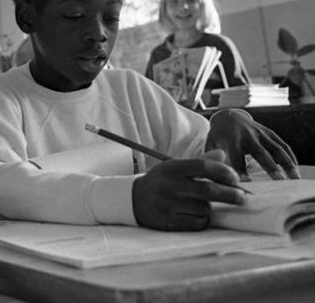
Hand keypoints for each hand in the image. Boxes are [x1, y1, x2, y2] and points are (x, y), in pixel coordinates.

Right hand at [132, 150, 246, 230]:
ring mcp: (168, 204)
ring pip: (204, 208)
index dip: (224, 172)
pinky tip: (196, 214)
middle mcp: (170, 185)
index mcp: (172, 168)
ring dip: (211, 208)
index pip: (204, 167)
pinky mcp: (168, 221)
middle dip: (231, 194)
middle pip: (209, 190)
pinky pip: (197, 223)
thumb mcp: (175, 167)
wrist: (133, 199)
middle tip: (243, 197)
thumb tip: (223, 154)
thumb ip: (200, 161)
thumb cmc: (161, 181)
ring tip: (203, 204)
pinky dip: (203, 220)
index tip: (235, 179)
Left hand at [207, 109, 299, 179]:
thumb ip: (211, 156)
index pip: (236, 156)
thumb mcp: (210, 142)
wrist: (228, 116)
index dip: (240, 169)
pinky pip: (282, 144)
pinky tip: (295, 168)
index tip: (245, 182)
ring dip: (287, 163)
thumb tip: (212, 173)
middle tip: (279, 181)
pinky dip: (290, 156)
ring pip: (276, 148)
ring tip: (294, 178)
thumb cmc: (218, 135)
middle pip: (261, 152)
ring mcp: (261, 133)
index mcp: (231, 139)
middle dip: (270, 167)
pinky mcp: (269, 132)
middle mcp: (248, 135)